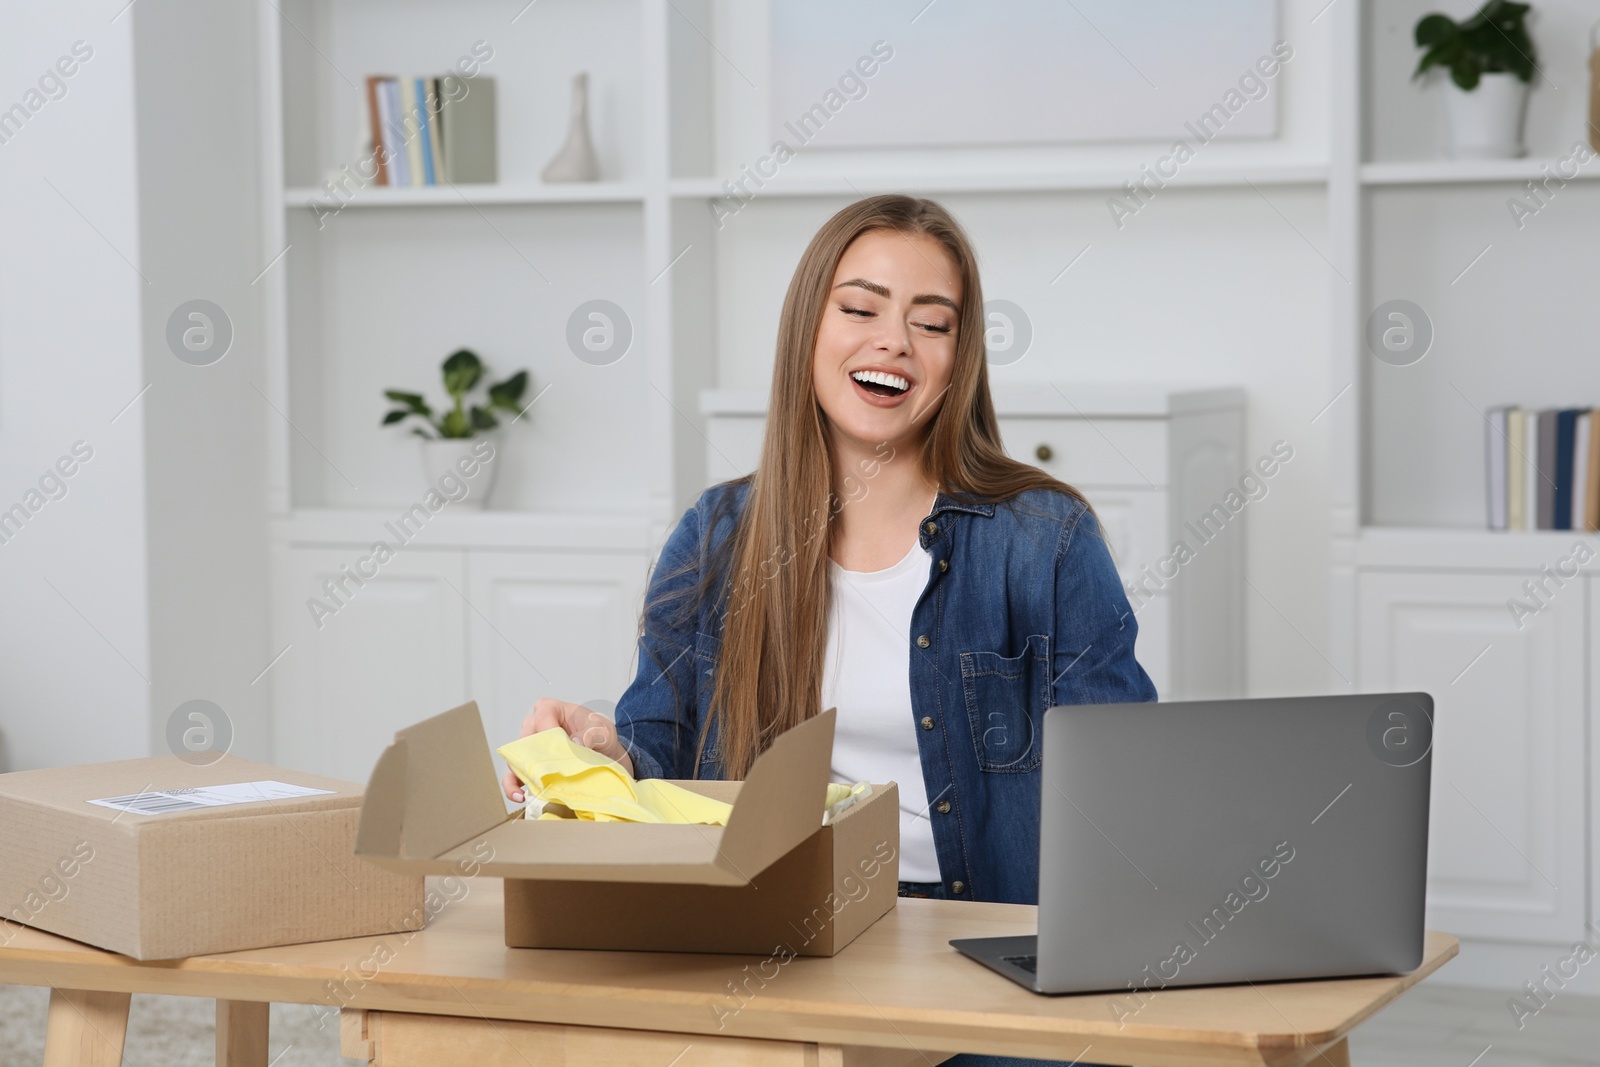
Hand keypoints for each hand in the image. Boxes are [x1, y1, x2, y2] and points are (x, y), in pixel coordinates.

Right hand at [501, 697, 633, 802]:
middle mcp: (534, 725)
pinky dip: (514, 785)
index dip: (549, 733)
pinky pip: (514, 774)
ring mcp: (529, 745)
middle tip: (544, 773)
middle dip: (533, 758)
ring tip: (523, 791)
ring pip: (516, 758)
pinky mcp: (529, 763)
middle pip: (525, 740)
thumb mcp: (601, 730)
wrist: (602, 752)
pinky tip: (520, 795)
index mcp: (549, 709)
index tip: (562, 747)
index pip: (542, 718)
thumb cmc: (597, 734)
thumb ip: (591, 734)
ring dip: (521, 775)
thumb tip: (576, 742)